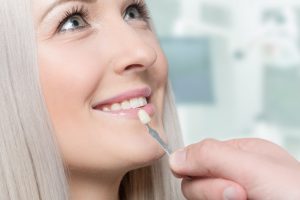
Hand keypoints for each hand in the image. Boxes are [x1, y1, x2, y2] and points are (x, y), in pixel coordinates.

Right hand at [169, 138, 299, 199]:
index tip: (226, 181)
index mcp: (241, 154)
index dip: (201, 170)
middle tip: (241, 195)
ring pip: (201, 199)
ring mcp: (236, 196)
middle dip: (213, 191)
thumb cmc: (299, 196)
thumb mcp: (254, 167)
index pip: (197, 156)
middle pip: (196, 181)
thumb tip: (174, 158)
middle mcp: (236, 174)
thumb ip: (211, 156)